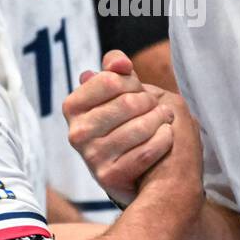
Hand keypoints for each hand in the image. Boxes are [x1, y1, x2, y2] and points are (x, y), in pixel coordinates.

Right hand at [64, 50, 199, 206]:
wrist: (132, 168)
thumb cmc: (124, 120)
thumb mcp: (114, 91)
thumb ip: (114, 70)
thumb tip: (121, 63)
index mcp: (72, 107)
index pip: (109, 80)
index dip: (131, 81)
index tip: (138, 89)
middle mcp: (77, 133)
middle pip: (127, 103)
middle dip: (150, 101)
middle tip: (158, 106)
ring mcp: (91, 157)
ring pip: (140, 127)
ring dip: (162, 119)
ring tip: (166, 118)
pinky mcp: (109, 177)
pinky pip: (147, 151)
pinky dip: (164, 139)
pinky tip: (167, 135)